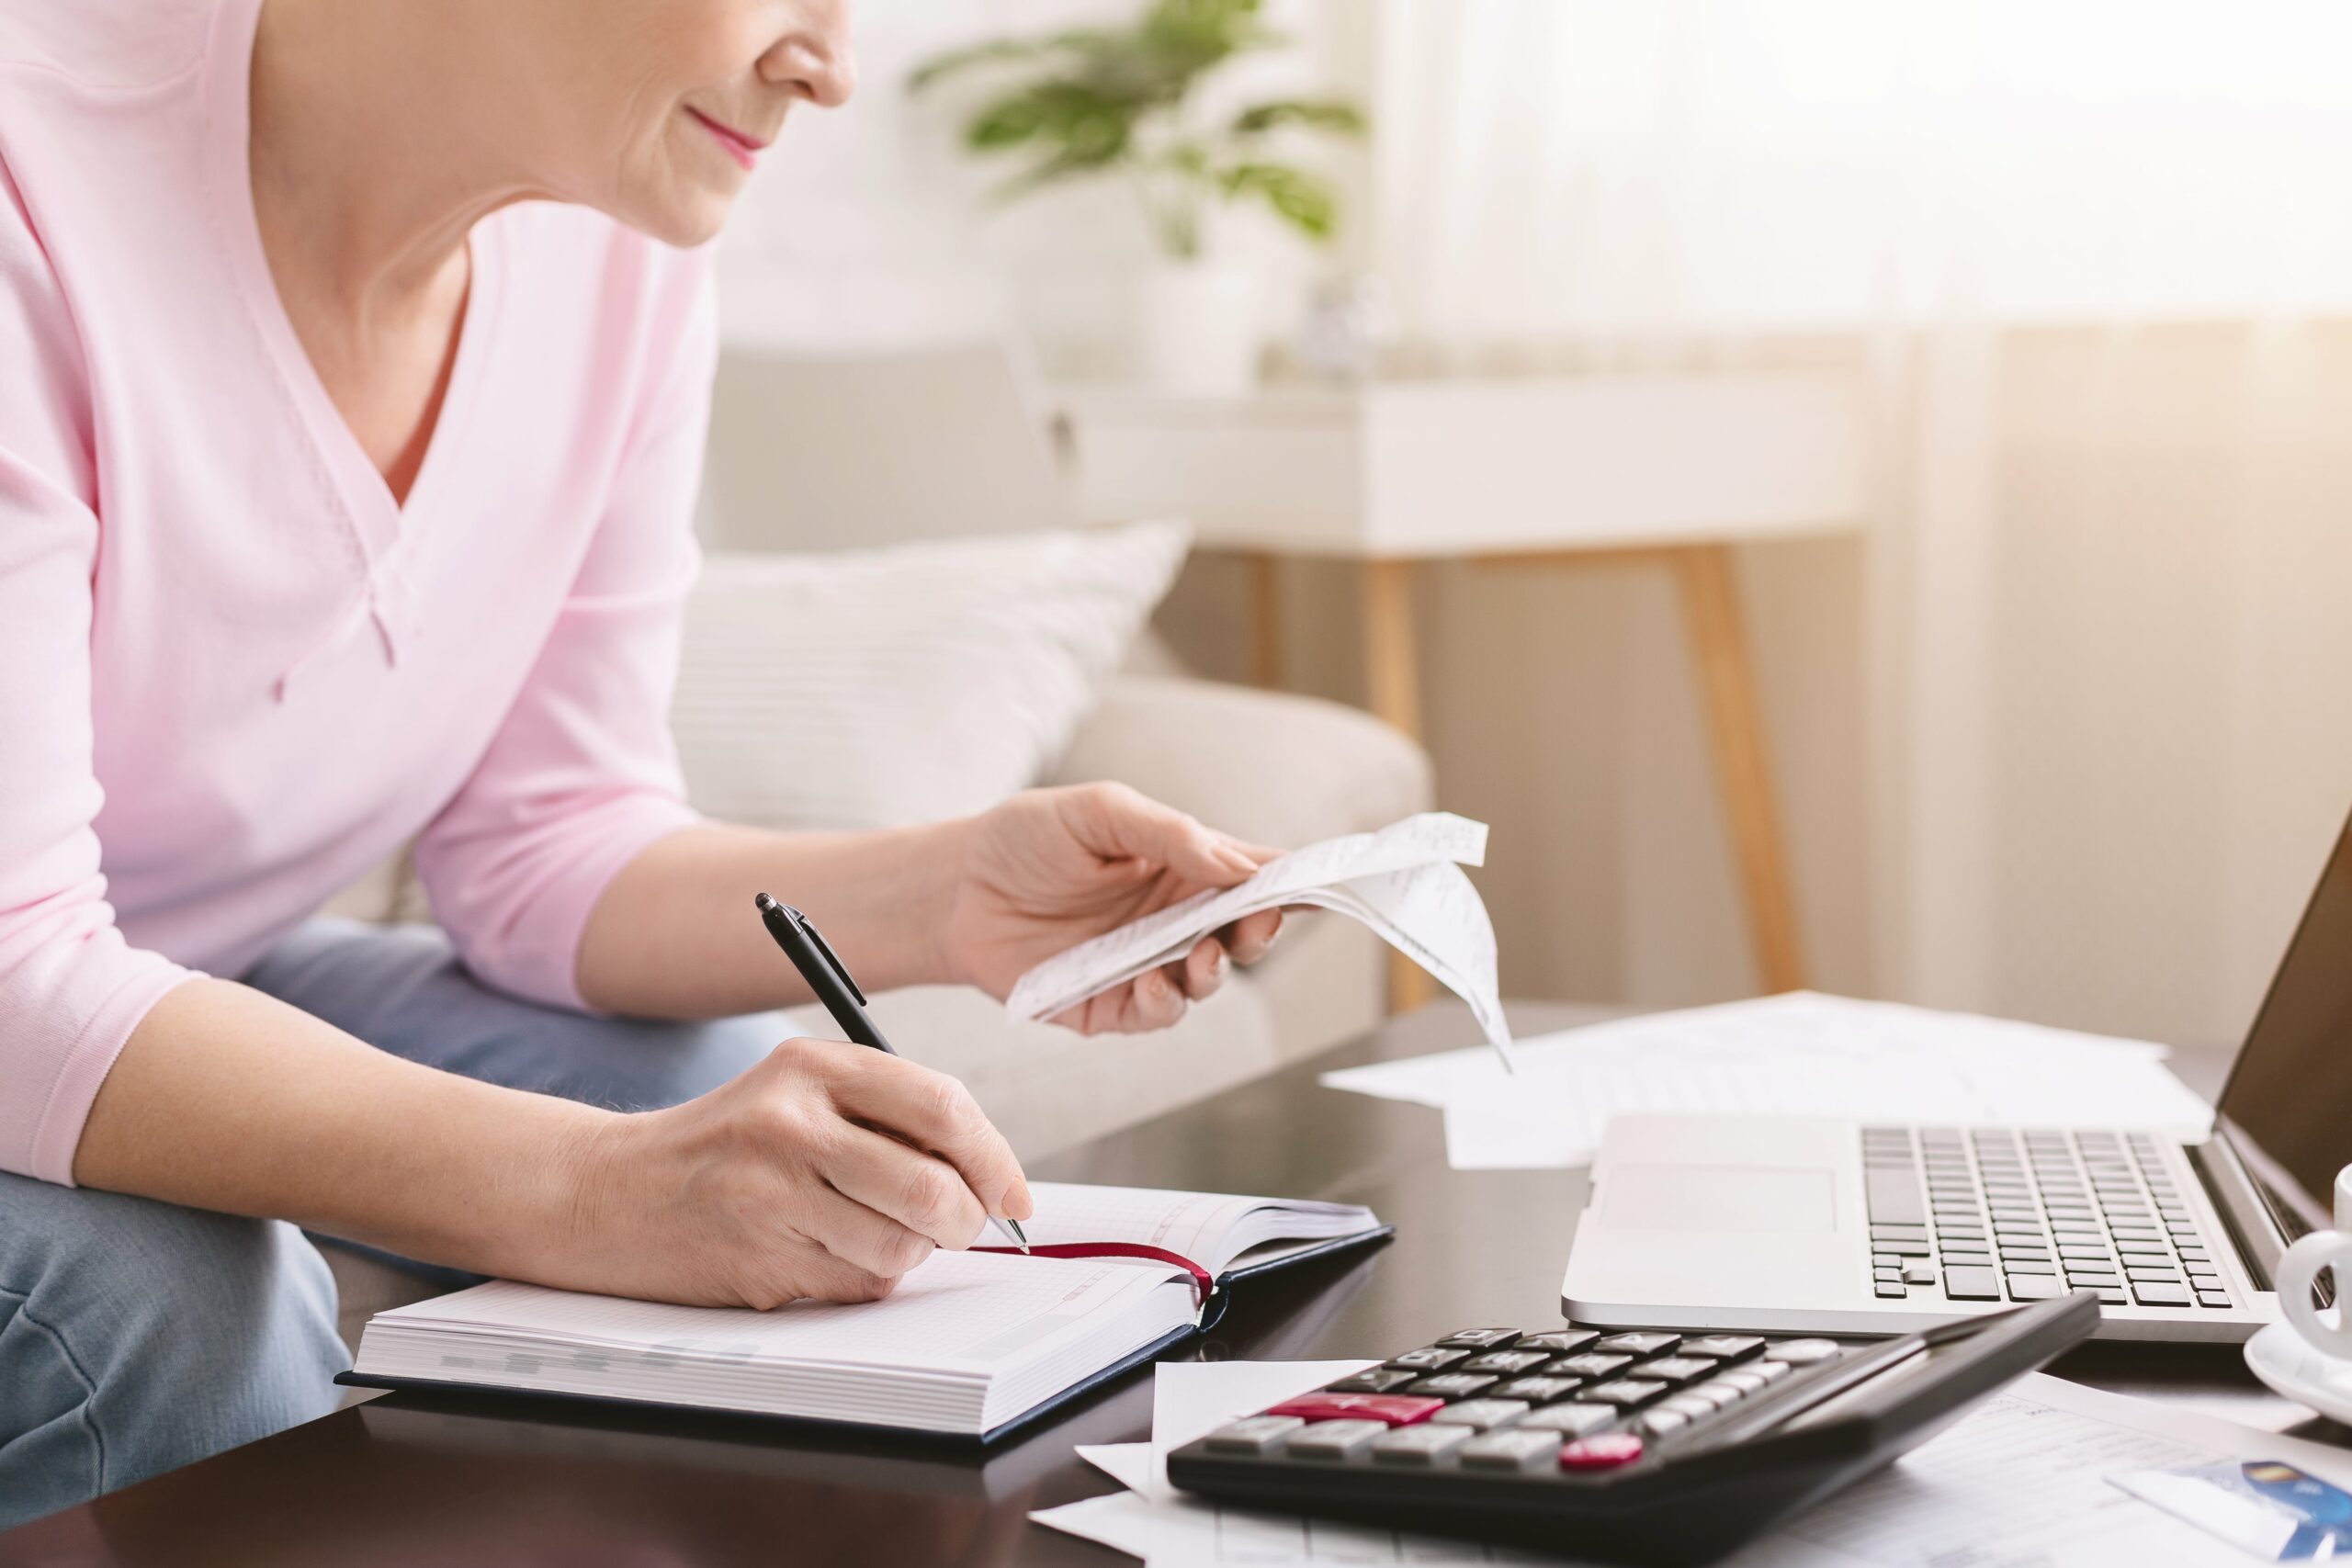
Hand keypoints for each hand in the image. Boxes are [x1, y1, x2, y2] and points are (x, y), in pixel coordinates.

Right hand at [565, 1037, 1032, 1307]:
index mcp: (813, 1066)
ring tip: (864, 1228)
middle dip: (964, 1219)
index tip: (1014, 1193)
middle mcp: (791, 1123)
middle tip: (957, 1224)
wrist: (608, 1192)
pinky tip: (817, 1250)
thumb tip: (994, 1176)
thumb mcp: (800, 1092)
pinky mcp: (758, 1259)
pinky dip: (861, 1276)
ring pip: (901, 1244)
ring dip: (906, 1251)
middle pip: (933, 1186)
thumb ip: (890, 1115)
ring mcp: (771, 1194)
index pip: (942, 1107)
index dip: (995, 1158)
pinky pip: (858, 1281)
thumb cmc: (727, 1144)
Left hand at [940, 782, 1288, 1034]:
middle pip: (1241, 933)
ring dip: (1215, 972)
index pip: (1252, 874)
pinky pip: (1154, 1015)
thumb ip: (1170, 834)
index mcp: (1180, 865)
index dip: (1293, 880)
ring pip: (1205, 981)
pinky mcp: (1109, 1005)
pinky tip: (1153, 985)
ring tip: (1202, 958)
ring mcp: (1144, 963)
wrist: (951, 890)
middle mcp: (1171, 917)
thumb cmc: (1023, 839)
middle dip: (1260, 931)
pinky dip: (1164, 1005)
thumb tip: (1240, 863)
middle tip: (1257, 924)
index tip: (1325, 884)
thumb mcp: (1098, 812)